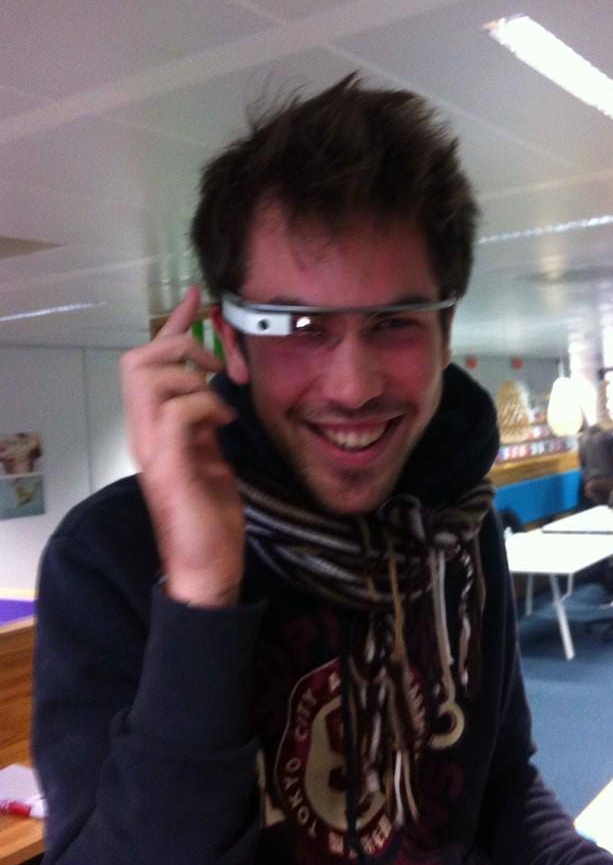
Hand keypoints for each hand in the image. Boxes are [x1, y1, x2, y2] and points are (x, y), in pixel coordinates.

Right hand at [121, 287, 244, 607]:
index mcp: (153, 428)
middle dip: (179, 344)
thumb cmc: (210, 514)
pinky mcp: (167, 467)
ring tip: (221, 399)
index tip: (197, 297)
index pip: (150, 363)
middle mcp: (142, 433)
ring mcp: (151, 449)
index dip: (173, 325)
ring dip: (192, 375)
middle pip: (136, 360)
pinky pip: (175, 413)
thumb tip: (214, 387)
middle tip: (217, 363)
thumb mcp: (210, 453)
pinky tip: (224, 421)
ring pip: (149, 378)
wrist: (208, 566)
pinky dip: (204, 404)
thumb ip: (203, 420)